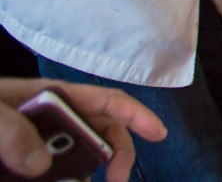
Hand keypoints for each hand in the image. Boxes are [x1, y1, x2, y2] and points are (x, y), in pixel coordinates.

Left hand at [0, 78, 166, 181]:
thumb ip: (10, 130)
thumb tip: (40, 166)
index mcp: (47, 98)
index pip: (102, 101)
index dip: (134, 113)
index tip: (157, 133)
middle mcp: (47, 122)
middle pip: (95, 134)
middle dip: (112, 153)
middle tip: (113, 179)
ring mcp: (32, 148)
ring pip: (71, 162)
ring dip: (78, 174)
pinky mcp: (19, 169)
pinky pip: (47, 177)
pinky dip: (58, 180)